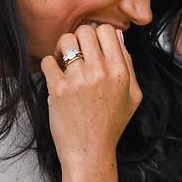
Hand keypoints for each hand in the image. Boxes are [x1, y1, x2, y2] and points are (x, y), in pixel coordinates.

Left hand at [41, 24, 141, 168]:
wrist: (90, 151)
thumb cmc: (111, 124)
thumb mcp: (133, 95)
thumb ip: (128, 64)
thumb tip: (117, 35)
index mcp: (120, 72)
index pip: (107, 30)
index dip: (98, 34)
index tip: (93, 46)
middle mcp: (100, 72)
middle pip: (85, 31)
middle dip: (79, 39)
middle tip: (77, 54)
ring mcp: (78, 80)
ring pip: (65, 41)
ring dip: (63, 48)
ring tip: (64, 62)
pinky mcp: (58, 89)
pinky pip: (48, 61)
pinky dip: (50, 66)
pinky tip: (56, 78)